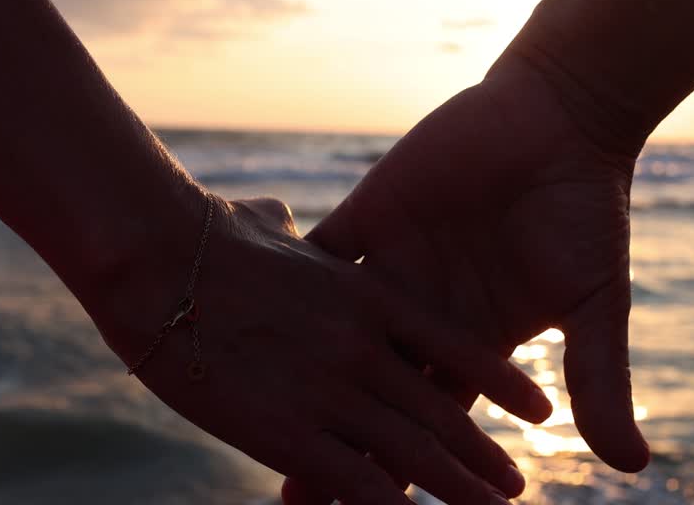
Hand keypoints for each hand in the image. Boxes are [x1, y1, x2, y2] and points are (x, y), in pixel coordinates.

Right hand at [82, 193, 551, 504]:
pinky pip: (354, 480)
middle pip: (442, 410)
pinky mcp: (286, 430)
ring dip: (457, 489)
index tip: (536, 408)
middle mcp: (364, 347)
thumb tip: (283, 215)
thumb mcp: (269, 227)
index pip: (456, 346)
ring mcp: (329, 390)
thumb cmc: (205, 237)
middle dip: (482, 455)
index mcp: (368, 297)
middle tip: (517, 486)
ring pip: (412, 453)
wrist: (156, 258)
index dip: (501, 382)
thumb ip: (292, 231)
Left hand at [283, 54, 649, 501]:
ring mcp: (389, 268)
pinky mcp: (365, 217)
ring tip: (248, 426)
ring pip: (328, 339)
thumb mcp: (595, 302)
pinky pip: (313, 259)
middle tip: (296, 500)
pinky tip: (238, 318)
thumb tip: (634, 466)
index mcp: (475, 342)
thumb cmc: (586, 210)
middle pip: (368, 395)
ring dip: (293, 376)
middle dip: (338, 443)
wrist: (559, 120)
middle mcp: (423, 315)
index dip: (407, 469)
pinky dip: (280, 286)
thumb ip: (601, 379)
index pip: (432, 424)